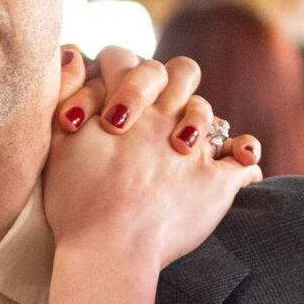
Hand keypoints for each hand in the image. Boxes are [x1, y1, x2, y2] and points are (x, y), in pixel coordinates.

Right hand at [45, 46, 262, 268]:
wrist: (110, 250)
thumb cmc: (77, 203)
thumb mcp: (58, 144)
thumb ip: (67, 94)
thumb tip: (75, 52)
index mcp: (124, 104)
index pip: (125, 57)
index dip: (119, 71)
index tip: (113, 102)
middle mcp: (163, 118)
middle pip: (182, 70)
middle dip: (173, 83)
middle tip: (159, 114)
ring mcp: (193, 148)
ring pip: (212, 113)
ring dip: (201, 125)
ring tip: (183, 150)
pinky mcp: (217, 182)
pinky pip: (244, 158)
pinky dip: (244, 157)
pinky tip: (240, 163)